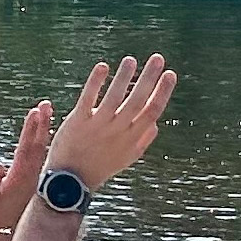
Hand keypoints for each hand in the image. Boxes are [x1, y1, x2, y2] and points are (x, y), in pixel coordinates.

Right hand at [0, 103, 55, 238]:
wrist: (0, 235)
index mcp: (20, 176)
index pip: (28, 147)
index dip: (32, 129)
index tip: (36, 111)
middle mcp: (30, 175)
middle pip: (38, 144)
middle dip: (42, 124)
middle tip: (46, 104)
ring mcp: (32, 178)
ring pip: (40, 150)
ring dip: (43, 131)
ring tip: (47, 114)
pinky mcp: (31, 182)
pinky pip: (39, 158)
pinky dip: (41, 143)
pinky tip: (44, 136)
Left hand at [45, 55, 175, 187]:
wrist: (70, 182)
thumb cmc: (100, 167)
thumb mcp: (126, 158)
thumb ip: (142, 139)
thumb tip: (156, 122)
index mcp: (132, 138)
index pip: (153, 111)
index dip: (163, 91)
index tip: (171, 74)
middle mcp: (117, 131)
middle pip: (138, 100)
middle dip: (150, 77)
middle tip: (158, 58)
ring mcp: (97, 126)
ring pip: (115, 97)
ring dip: (124, 76)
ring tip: (131, 60)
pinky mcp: (78, 122)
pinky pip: (88, 98)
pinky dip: (96, 81)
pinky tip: (103, 66)